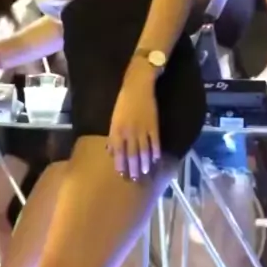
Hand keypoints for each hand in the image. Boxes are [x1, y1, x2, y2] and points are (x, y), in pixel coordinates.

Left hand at [107, 60, 160, 180]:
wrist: (137, 87)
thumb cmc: (123, 102)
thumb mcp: (114, 118)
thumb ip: (113, 135)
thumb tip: (110, 151)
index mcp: (118, 130)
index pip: (118, 151)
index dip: (120, 163)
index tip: (121, 173)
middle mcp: (129, 132)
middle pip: (132, 153)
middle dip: (133, 167)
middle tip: (135, 179)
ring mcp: (142, 129)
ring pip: (144, 150)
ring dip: (145, 162)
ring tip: (146, 172)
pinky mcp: (153, 125)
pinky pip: (155, 141)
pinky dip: (156, 151)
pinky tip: (156, 159)